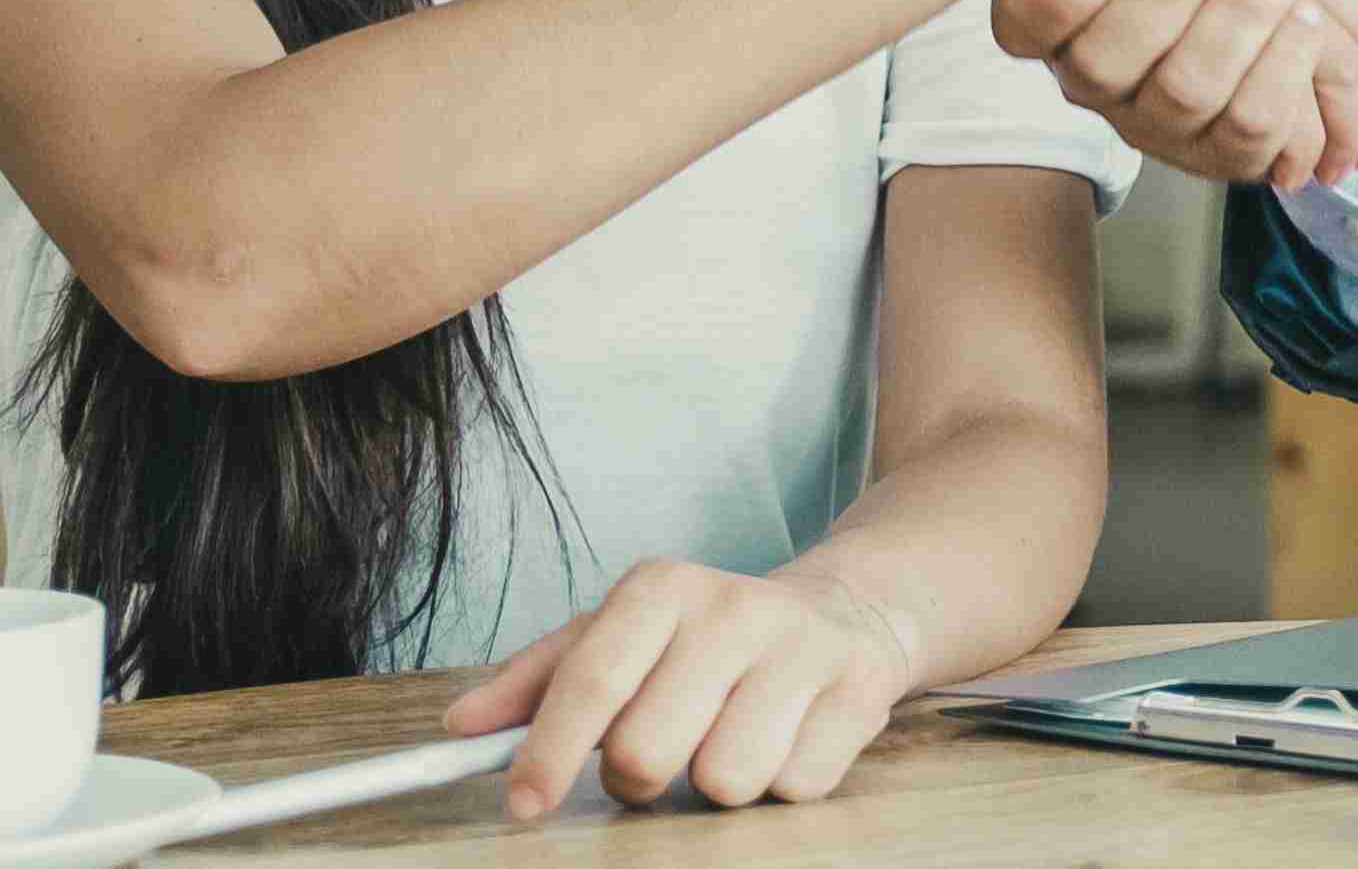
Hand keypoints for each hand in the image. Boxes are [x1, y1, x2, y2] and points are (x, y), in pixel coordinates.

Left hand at [443, 557, 918, 817]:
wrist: (844, 610)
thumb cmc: (707, 640)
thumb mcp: (620, 638)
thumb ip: (537, 681)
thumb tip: (462, 727)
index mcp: (663, 589)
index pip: (590, 681)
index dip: (549, 753)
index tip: (524, 804)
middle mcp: (735, 609)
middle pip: (648, 750)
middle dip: (640, 778)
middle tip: (658, 755)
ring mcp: (804, 648)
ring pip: (725, 779)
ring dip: (716, 782)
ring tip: (728, 741)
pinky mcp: (860, 689)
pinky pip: (794, 787)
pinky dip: (782, 782)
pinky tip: (786, 739)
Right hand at [993, 0, 1357, 189]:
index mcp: (1064, 4)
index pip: (1025, 19)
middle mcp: (1098, 73)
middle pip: (1106, 60)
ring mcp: (1158, 119)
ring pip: (1185, 95)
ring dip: (1236, 26)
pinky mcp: (1224, 148)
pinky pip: (1252, 134)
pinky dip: (1284, 75)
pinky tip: (1307, 20)